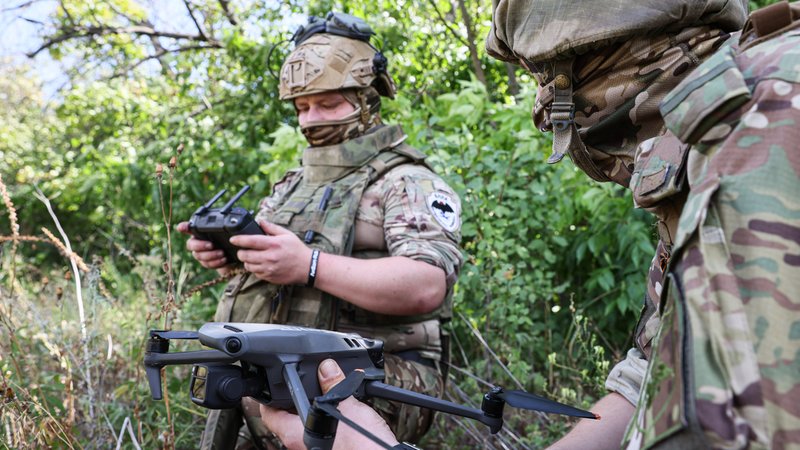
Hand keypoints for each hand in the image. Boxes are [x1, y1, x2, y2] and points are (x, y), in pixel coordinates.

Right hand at [176, 221, 228, 269]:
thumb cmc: (231, 239)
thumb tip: (226, 218)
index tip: (181, 227)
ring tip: (222, 253)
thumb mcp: (230, 230)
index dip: (184, 227)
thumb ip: (225, 225)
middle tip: (211, 245)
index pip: (189, 228)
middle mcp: (198, 242)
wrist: (237, 253)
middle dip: (200, 245)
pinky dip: (215, 262)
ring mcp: (201, 253)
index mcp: (201, 232)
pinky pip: (207, 264)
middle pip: (191, 245)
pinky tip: (223, 259)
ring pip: (199, 255)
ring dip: (211, 255)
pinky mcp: (207, 263)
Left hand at [230, 221, 311, 284]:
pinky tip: (261, 264)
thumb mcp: (287, 234)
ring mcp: (269, 268)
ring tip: (253, 257)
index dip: (239, 240)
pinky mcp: (269, 277)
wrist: (307, 267)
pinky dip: (255, 269)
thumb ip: (271, 227)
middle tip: (244, 250)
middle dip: (241, 252)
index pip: (250, 241)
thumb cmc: (297, 250)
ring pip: (248, 266)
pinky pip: (255, 273)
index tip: (233, 239)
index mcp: (273, 244)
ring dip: (247, 261)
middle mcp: (269, 257)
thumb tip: (260, 221)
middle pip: (245, 255)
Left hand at [260, 359, 398, 449]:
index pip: (270, 415)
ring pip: (305, 426)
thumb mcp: (348, 408)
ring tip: (326, 392)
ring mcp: (315, 449)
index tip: (272, 385)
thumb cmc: (362, 446)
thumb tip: (327, 368)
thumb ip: (334, 386)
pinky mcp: (330, 449)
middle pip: (288, 419)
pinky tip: (341, 411)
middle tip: (306, 382)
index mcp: (295, 435)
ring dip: (314, 409)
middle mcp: (301, 446)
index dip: (269, 398)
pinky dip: (327, 419)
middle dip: (296, 399)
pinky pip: (321, 433)